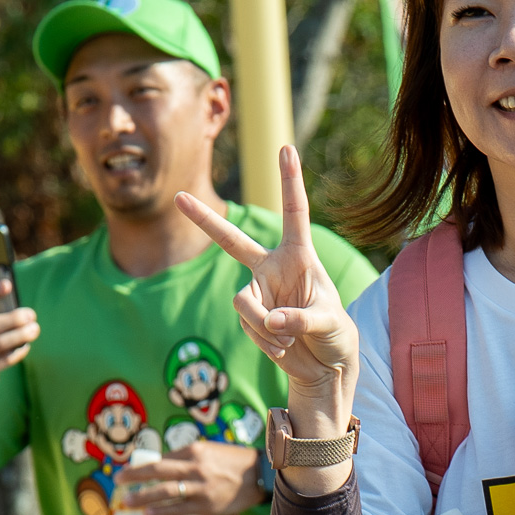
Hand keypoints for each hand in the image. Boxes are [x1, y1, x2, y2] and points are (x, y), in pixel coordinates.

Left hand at [115, 439, 260, 514]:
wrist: (260, 476)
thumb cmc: (233, 462)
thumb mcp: (209, 450)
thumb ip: (187, 457)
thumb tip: (162, 465)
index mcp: (194, 451)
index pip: (162, 458)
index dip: (142, 465)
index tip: (128, 471)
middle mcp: (195, 468)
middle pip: (157, 471)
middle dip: (134, 475)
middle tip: (118, 480)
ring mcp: (200, 488)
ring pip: (165, 492)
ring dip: (143, 497)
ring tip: (127, 502)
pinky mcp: (206, 506)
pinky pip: (179, 509)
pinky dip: (162, 512)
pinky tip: (149, 514)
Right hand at [175, 146, 357, 420]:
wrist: (325, 366)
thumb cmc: (336, 335)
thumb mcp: (328, 323)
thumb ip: (300, 319)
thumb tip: (269, 320)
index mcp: (300, 256)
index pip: (294, 212)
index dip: (290, 181)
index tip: (286, 148)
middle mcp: (274, 269)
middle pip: (232, 241)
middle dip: (204, 221)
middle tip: (179, 197)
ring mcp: (258, 293)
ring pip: (241, 303)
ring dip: (262, 326)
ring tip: (288, 339)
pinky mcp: (250, 318)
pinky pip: (247, 325)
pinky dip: (265, 340)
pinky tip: (283, 346)